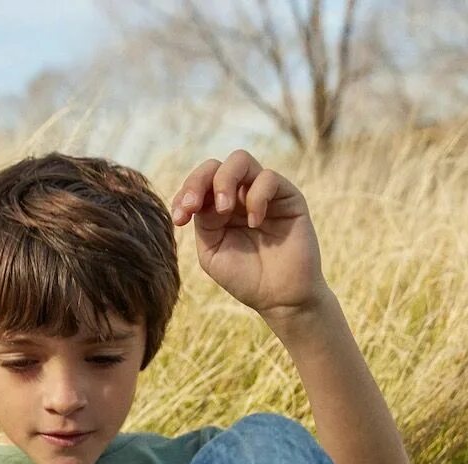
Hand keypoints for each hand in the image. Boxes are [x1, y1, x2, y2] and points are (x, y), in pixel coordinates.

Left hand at [171, 150, 328, 321]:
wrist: (281, 298)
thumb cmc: (246, 279)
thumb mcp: (212, 252)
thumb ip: (203, 223)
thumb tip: (201, 198)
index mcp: (218, 209)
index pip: (198, 185)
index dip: (185, 193)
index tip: (180, 218)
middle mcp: (240, 196)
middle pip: (214, 166)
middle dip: (197, 182)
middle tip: (194, 207)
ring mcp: (263, 193)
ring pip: (240, 160)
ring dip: (224, 181)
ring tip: (223, 209)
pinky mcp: (287, 195)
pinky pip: (267, 178)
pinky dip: (256, 197)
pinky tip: (255, 222)